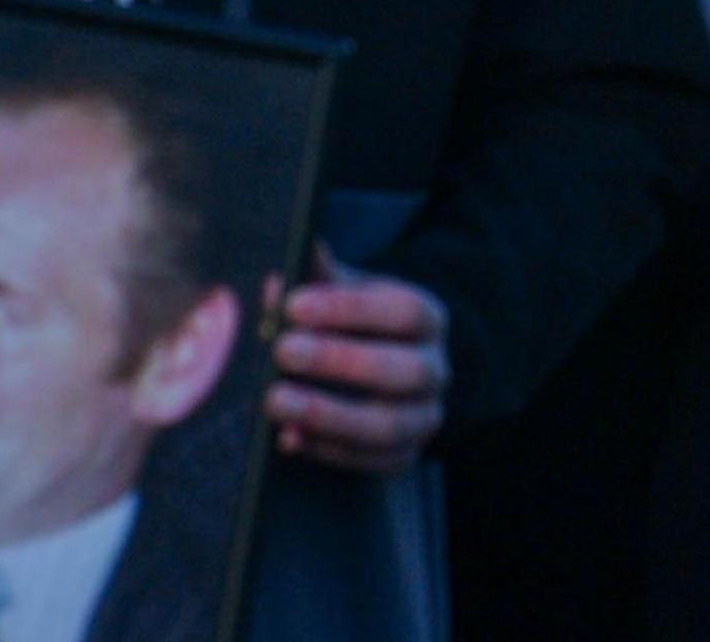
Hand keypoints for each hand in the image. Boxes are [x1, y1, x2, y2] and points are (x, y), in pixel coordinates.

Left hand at [266, 249, 449, 473]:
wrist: (382, 373)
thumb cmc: (354, 324)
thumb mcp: (344, 292)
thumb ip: (321, 275)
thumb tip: (301, 246)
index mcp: (426, 319)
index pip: (403, 312)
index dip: (350, 309)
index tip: (293, 304)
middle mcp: (435, 369)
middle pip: (402, 370)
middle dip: (338, 361)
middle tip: (282, 351)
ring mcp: (424, 418)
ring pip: (387, 425)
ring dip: (327, 415)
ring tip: (274, 401)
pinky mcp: (403, 457)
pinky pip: (370, 462)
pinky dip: (327, 452)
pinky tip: (288, 438)